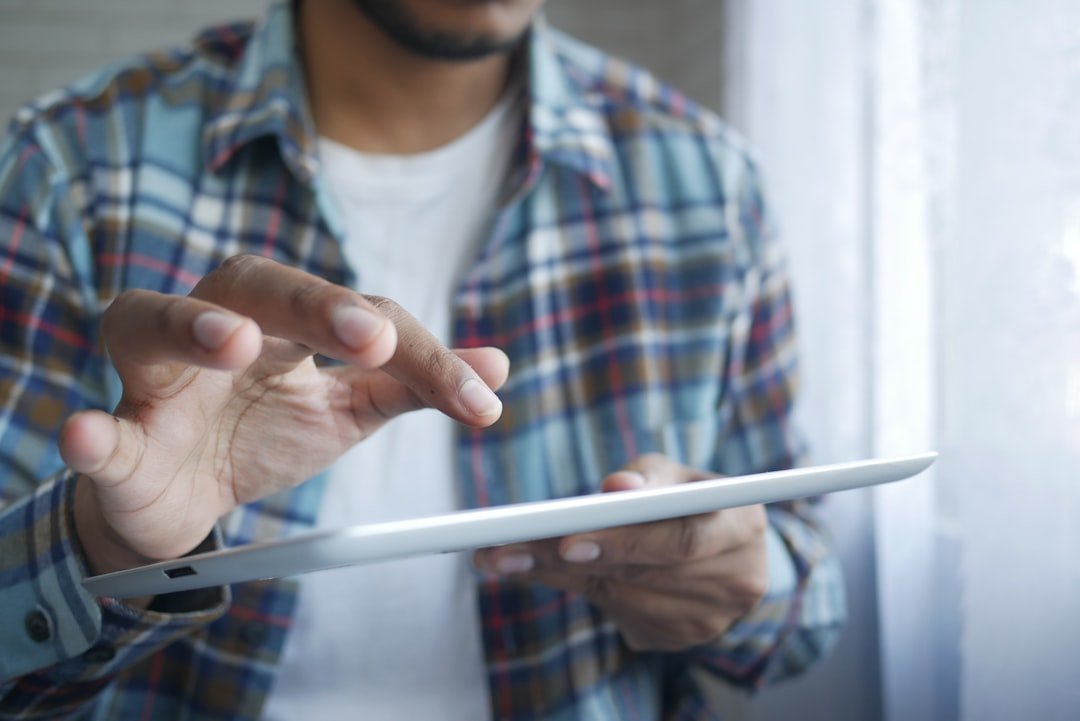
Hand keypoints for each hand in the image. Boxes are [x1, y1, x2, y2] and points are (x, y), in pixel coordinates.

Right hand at [61, 255, 508, 579]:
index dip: (424, 356)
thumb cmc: (266, 432)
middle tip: (370, 338)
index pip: (362, 318)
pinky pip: (97, 430)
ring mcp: (157, 379)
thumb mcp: (350, 409)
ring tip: (232, 343)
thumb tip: (499, 366)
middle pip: (258, 286)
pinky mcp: (116, 437)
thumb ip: (415, 384)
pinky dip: (93, 433)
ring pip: (154, 324)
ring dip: (193, 326)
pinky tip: (92, 432)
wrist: (187, 500)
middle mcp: (217, 327)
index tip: (480, 403)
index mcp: (284, 321)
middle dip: (316, 305)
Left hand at [474, 454, 768, 651]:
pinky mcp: (679, 639)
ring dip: (556, 576)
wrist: (722, 550)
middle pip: (640, 574)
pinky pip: (616, 615)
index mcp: (743, 526)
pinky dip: (575, 589)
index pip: (681, 540)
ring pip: (619, 599)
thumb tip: (614, 487)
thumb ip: (645, 477)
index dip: (626, 542)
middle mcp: (736, 581)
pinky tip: (538, 571)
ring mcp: (709, 620)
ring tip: (503, 558)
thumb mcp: (675, 474)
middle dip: (565, 560)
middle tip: (504, 551)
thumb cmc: (689, 498)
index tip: (567, 541)